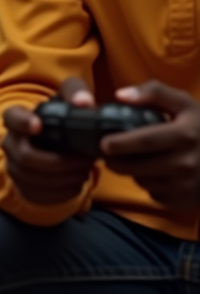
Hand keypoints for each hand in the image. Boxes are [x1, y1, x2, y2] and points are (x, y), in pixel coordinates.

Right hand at [1, 77, 94, 204]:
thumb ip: (76, 92)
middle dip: (60, 162)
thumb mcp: (66, 98)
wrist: (51, 144)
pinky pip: (41, 195)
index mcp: (16, 118)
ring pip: (34, 178)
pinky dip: (64, 191)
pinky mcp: (24, 187)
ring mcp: (14, 167)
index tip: (38, 125)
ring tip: (86, 171)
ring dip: (65, 178)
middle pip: (26, 157)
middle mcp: (9, 143)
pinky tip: (78, 182)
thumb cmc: (58, 118)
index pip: (11, 118)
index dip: (22, 123)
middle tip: (86, 161)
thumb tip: (85, 103)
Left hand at [101, 82, 199, 209]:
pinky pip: (154, 195)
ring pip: (144, 182)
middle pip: (139, 166)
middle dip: (116, 162)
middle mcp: (187, 163)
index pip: (146, 141)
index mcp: (185, 135)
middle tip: (106, 154)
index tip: (103, 142)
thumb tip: (120, 95)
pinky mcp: (185, 201)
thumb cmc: (199, 126)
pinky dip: (147, 184)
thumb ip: (153, 92)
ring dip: (131, 173)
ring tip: (129, 160)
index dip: (121, 143)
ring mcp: (186, 185)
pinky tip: (150, 172)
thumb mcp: (183, 103)